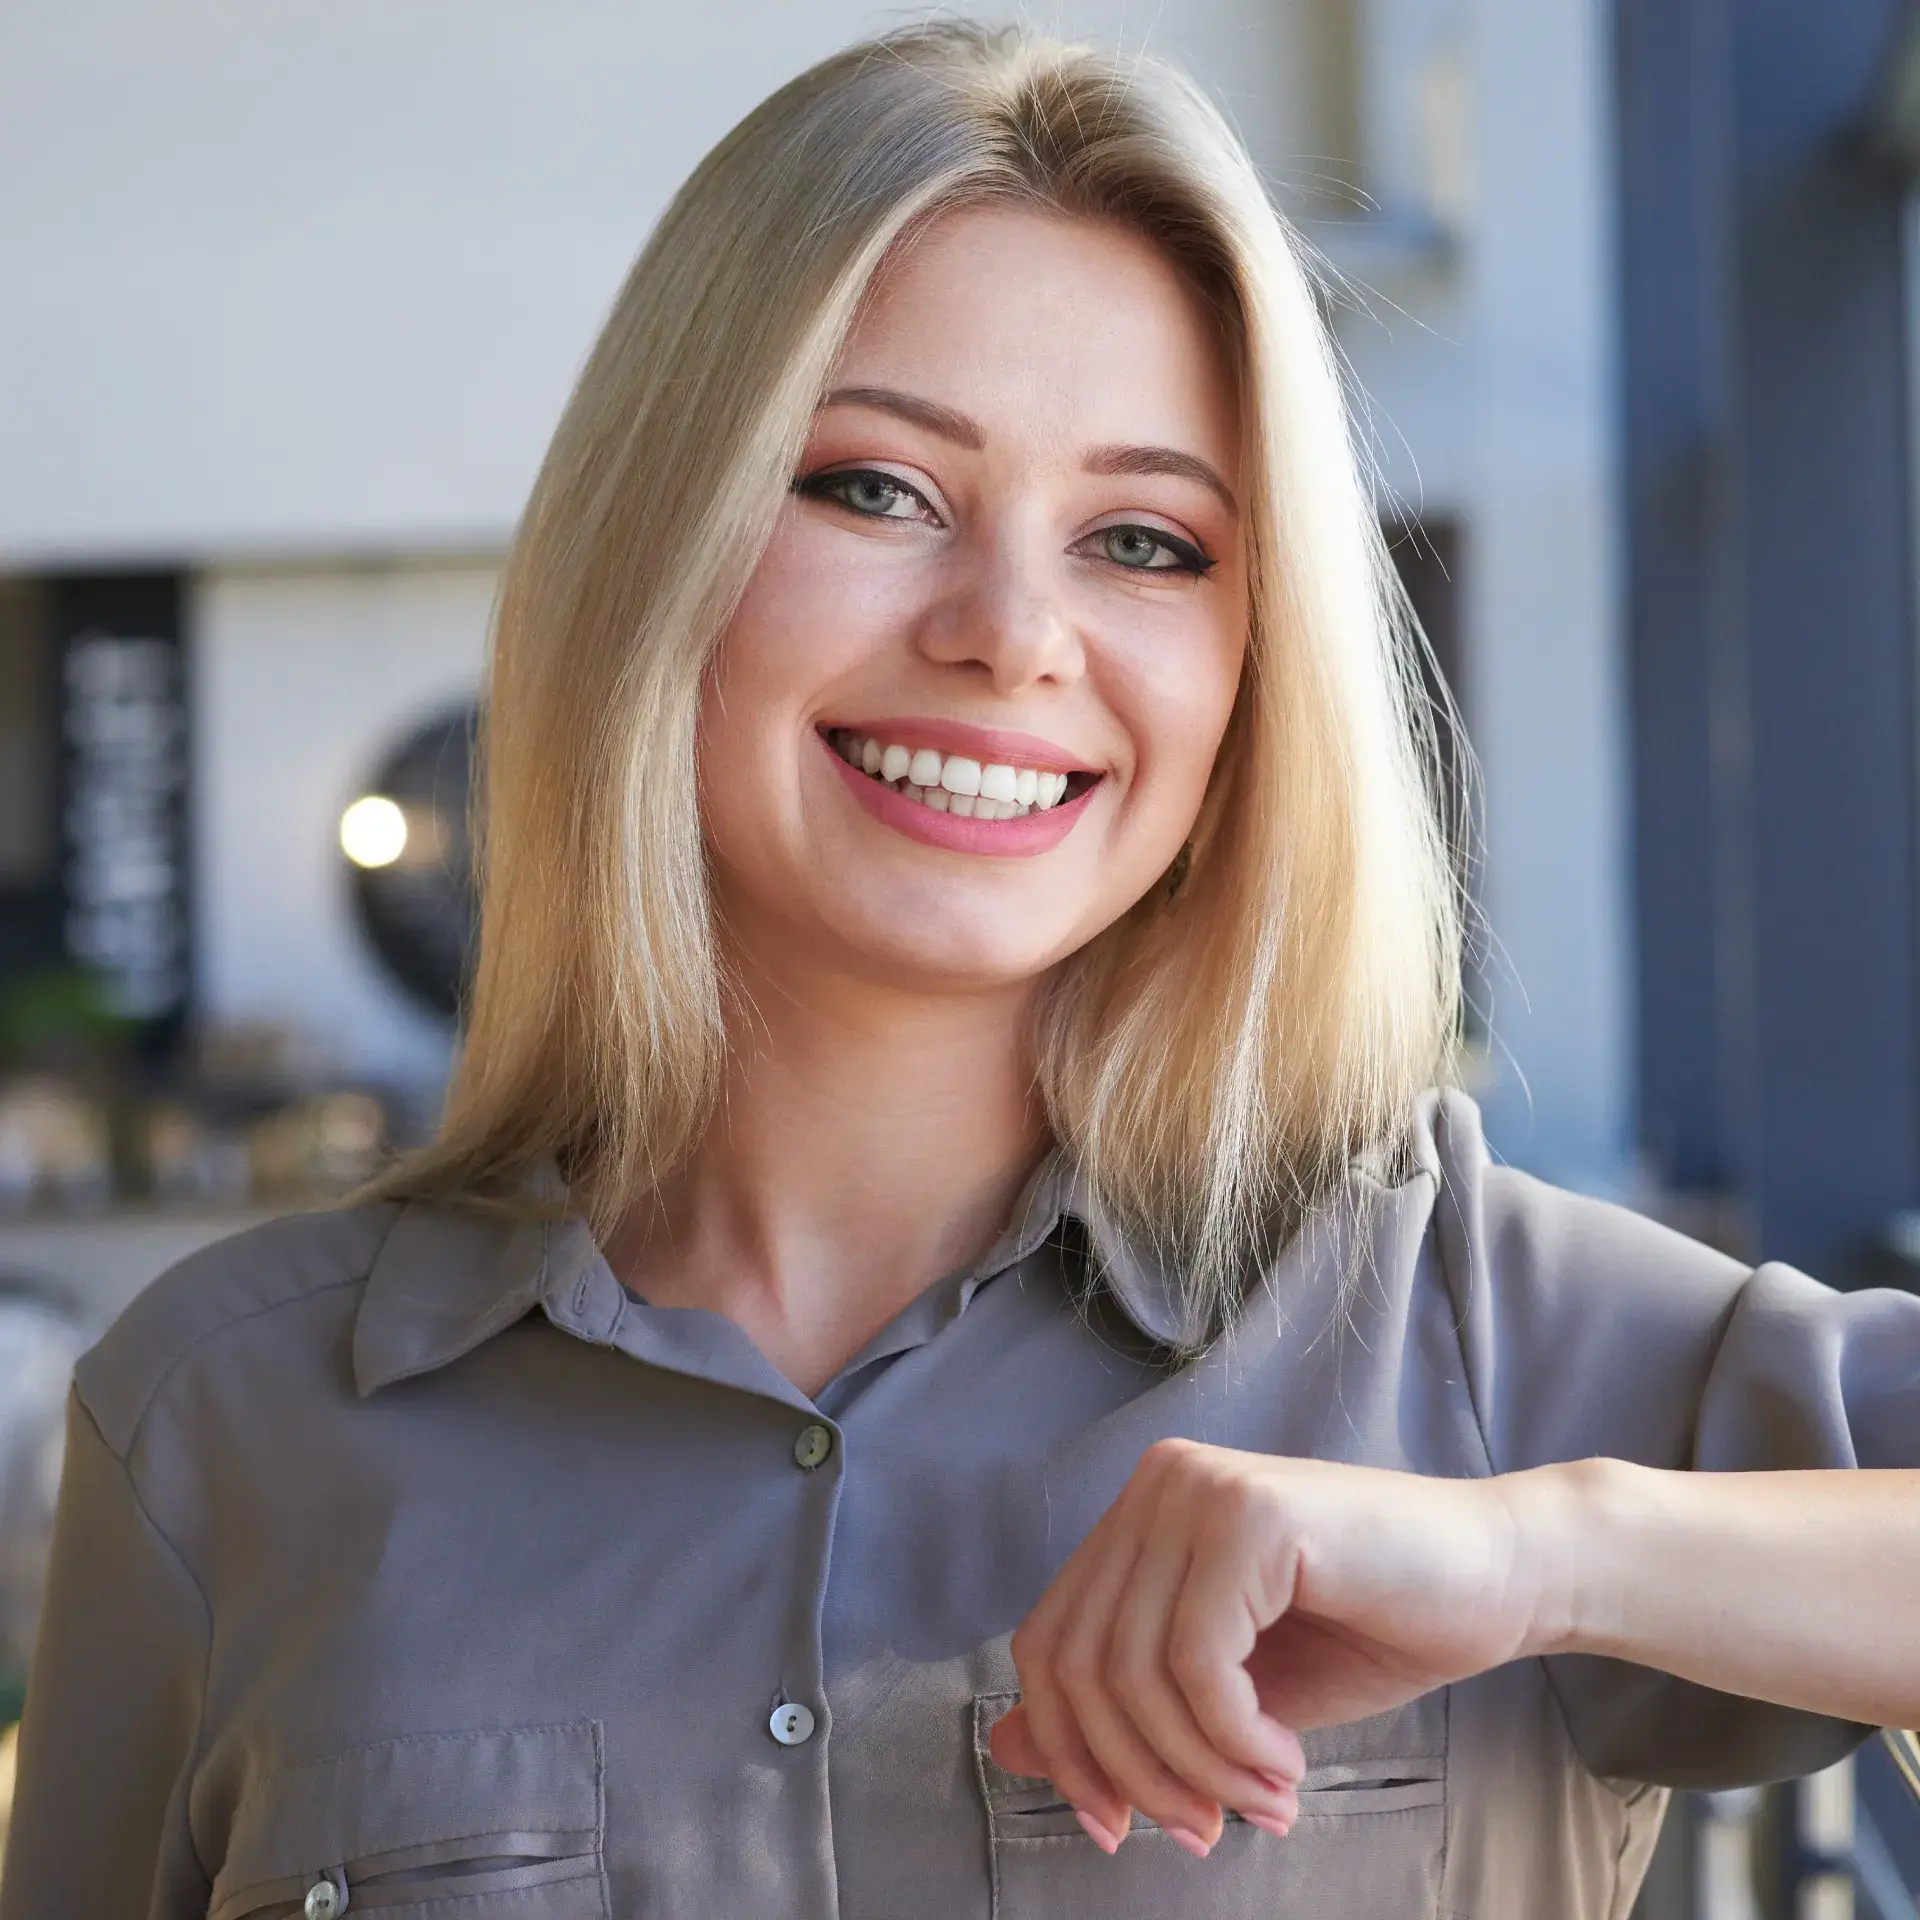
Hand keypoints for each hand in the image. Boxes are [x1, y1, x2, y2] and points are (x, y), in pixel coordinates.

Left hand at [987, 1439, 1545, 1855]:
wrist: (1502, 1576)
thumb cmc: (1372, 1627)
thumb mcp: (1227, 1689)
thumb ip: (1126, 1708)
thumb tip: (1006, 1747)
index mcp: (1142, 1513)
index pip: (1048, 1641)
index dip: (1069, 1749)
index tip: (1118, 1828)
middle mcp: (1159, 1484)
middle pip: (1077, 1661)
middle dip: (1132, 1772)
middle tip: (1204, 1831)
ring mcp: (1200, 1489)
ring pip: (1134, 1670)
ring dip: (1197, 1768)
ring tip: (1264, 1798)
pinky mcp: (1252, 1515)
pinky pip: (1197, 1662)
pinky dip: (1233, 1740)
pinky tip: (1286, 1760)